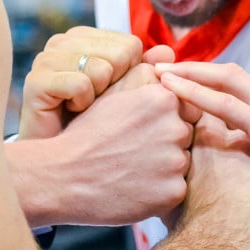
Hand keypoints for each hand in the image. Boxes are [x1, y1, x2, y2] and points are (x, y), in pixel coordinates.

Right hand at [19, 26, 175, 138]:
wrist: (58, 167)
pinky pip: (79, 84)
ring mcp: (46, 58)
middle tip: (98, 106)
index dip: (132, 76)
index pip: (131, 44)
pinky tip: (70, 113)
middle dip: (117, 86)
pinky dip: (80, 105)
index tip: (114, 96)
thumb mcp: (126, 99)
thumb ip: (146, 74)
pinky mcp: (35, 79)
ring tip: (84, 111)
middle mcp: (63, 41)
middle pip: (120, 53)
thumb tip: (168, 53)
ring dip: (99, 99)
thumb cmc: (95, 132)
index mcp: (85, 38)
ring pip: (101, 69)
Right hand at [42, 82, 193, 223]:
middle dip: (166, 142)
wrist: (62, 177)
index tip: (140, 129)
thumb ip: (146, 76)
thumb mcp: (112, 94)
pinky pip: (176, 189)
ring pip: (182, 162)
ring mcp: (176, 161)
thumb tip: (169, 58)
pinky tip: (133, 188)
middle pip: (186, 134)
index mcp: (163, 98)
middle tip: (132, 151)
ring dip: (164, 166)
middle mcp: (175, 127)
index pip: (187, 107)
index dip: (164, 119)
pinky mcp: (173, 192)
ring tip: (130, 169)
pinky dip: (159, 191)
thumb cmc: (86, 135)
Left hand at [158, 62, 249, 218]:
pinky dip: (196, 95)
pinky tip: (173, 91)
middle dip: (199, 69)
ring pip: (228, 81)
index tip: (193, 85)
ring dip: (190, 74)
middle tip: (167, 67)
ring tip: (160, 73)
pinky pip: (226, 105)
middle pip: (235, 76)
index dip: (219, 86)